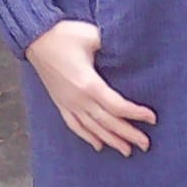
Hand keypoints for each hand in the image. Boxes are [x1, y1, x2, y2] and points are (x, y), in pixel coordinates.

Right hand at [25, 21, 156, 155]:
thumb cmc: (64, 35)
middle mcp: (78, 99)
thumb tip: (130, 47)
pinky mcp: (60, 103)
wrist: (35, 38)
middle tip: (146, 145)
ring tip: (127, 151)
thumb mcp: (91, 35)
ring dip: (111, 140)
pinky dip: (87, 137)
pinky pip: (75, 125)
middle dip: (128, 134)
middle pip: (108, 122)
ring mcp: (68, 103)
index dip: (135, 113)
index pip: (117, 106)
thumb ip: (112, 44)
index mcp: (88, 84)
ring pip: (93, 128)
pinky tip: (98, 146)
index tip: (152, 118)